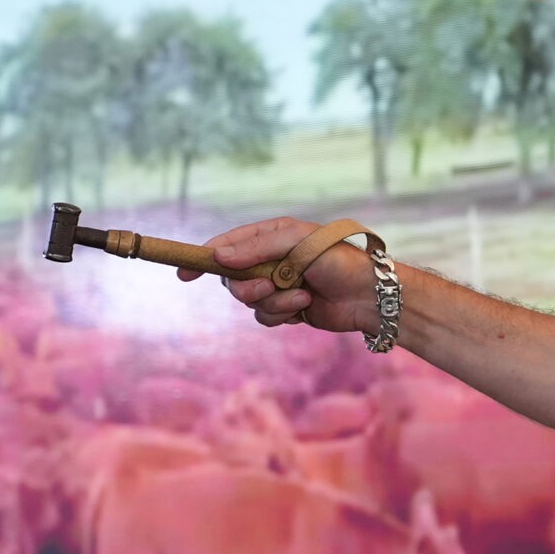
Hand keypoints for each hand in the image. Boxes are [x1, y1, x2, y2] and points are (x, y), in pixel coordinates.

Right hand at [177, 216, 378, 333]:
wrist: (370, 295)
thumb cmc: (339, 261)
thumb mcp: (297, 242)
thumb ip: (257, 247)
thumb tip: (219, 256)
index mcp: (270, 237)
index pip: (226, 245)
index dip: (203, 258)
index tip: (184, 273)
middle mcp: (270, 260)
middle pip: (232, 279)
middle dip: (247, 287)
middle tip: (268, 285)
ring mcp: (278, 285)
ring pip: (249, 302)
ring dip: (273, 302)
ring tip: (301, 296)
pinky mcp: (287, 309)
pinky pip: (265, 317)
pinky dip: (282, 314)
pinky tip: (305, 308)